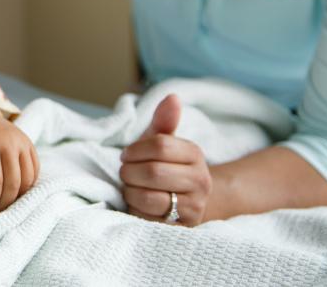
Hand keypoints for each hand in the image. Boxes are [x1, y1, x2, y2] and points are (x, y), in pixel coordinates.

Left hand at [0, 90, 37, 210]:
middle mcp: (8, 142)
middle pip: (13, 182)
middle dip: (5, 201)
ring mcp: (21, 142)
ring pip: (27, 179)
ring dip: (18, 195)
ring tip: (6, 200)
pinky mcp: (29, 144)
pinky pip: (34, 171)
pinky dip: (27, 184)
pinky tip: (15, 189)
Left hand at [119, 94, 211, 225]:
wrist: (187, 201)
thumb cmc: (166, 165)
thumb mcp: (163, 142)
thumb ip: (164, 121)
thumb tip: (172, 98)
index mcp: (195, 154)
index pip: (160, 145)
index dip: (135, 150)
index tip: (127, 154)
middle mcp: (200, 181)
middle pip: (153, 172)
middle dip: (129, 171)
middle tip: (125, 172)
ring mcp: (193, 207)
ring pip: (148, 197)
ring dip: (130, 191)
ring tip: (131, 187)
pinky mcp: (182, 229)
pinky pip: (148, 219)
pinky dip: (135, 210)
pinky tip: (138, 204)